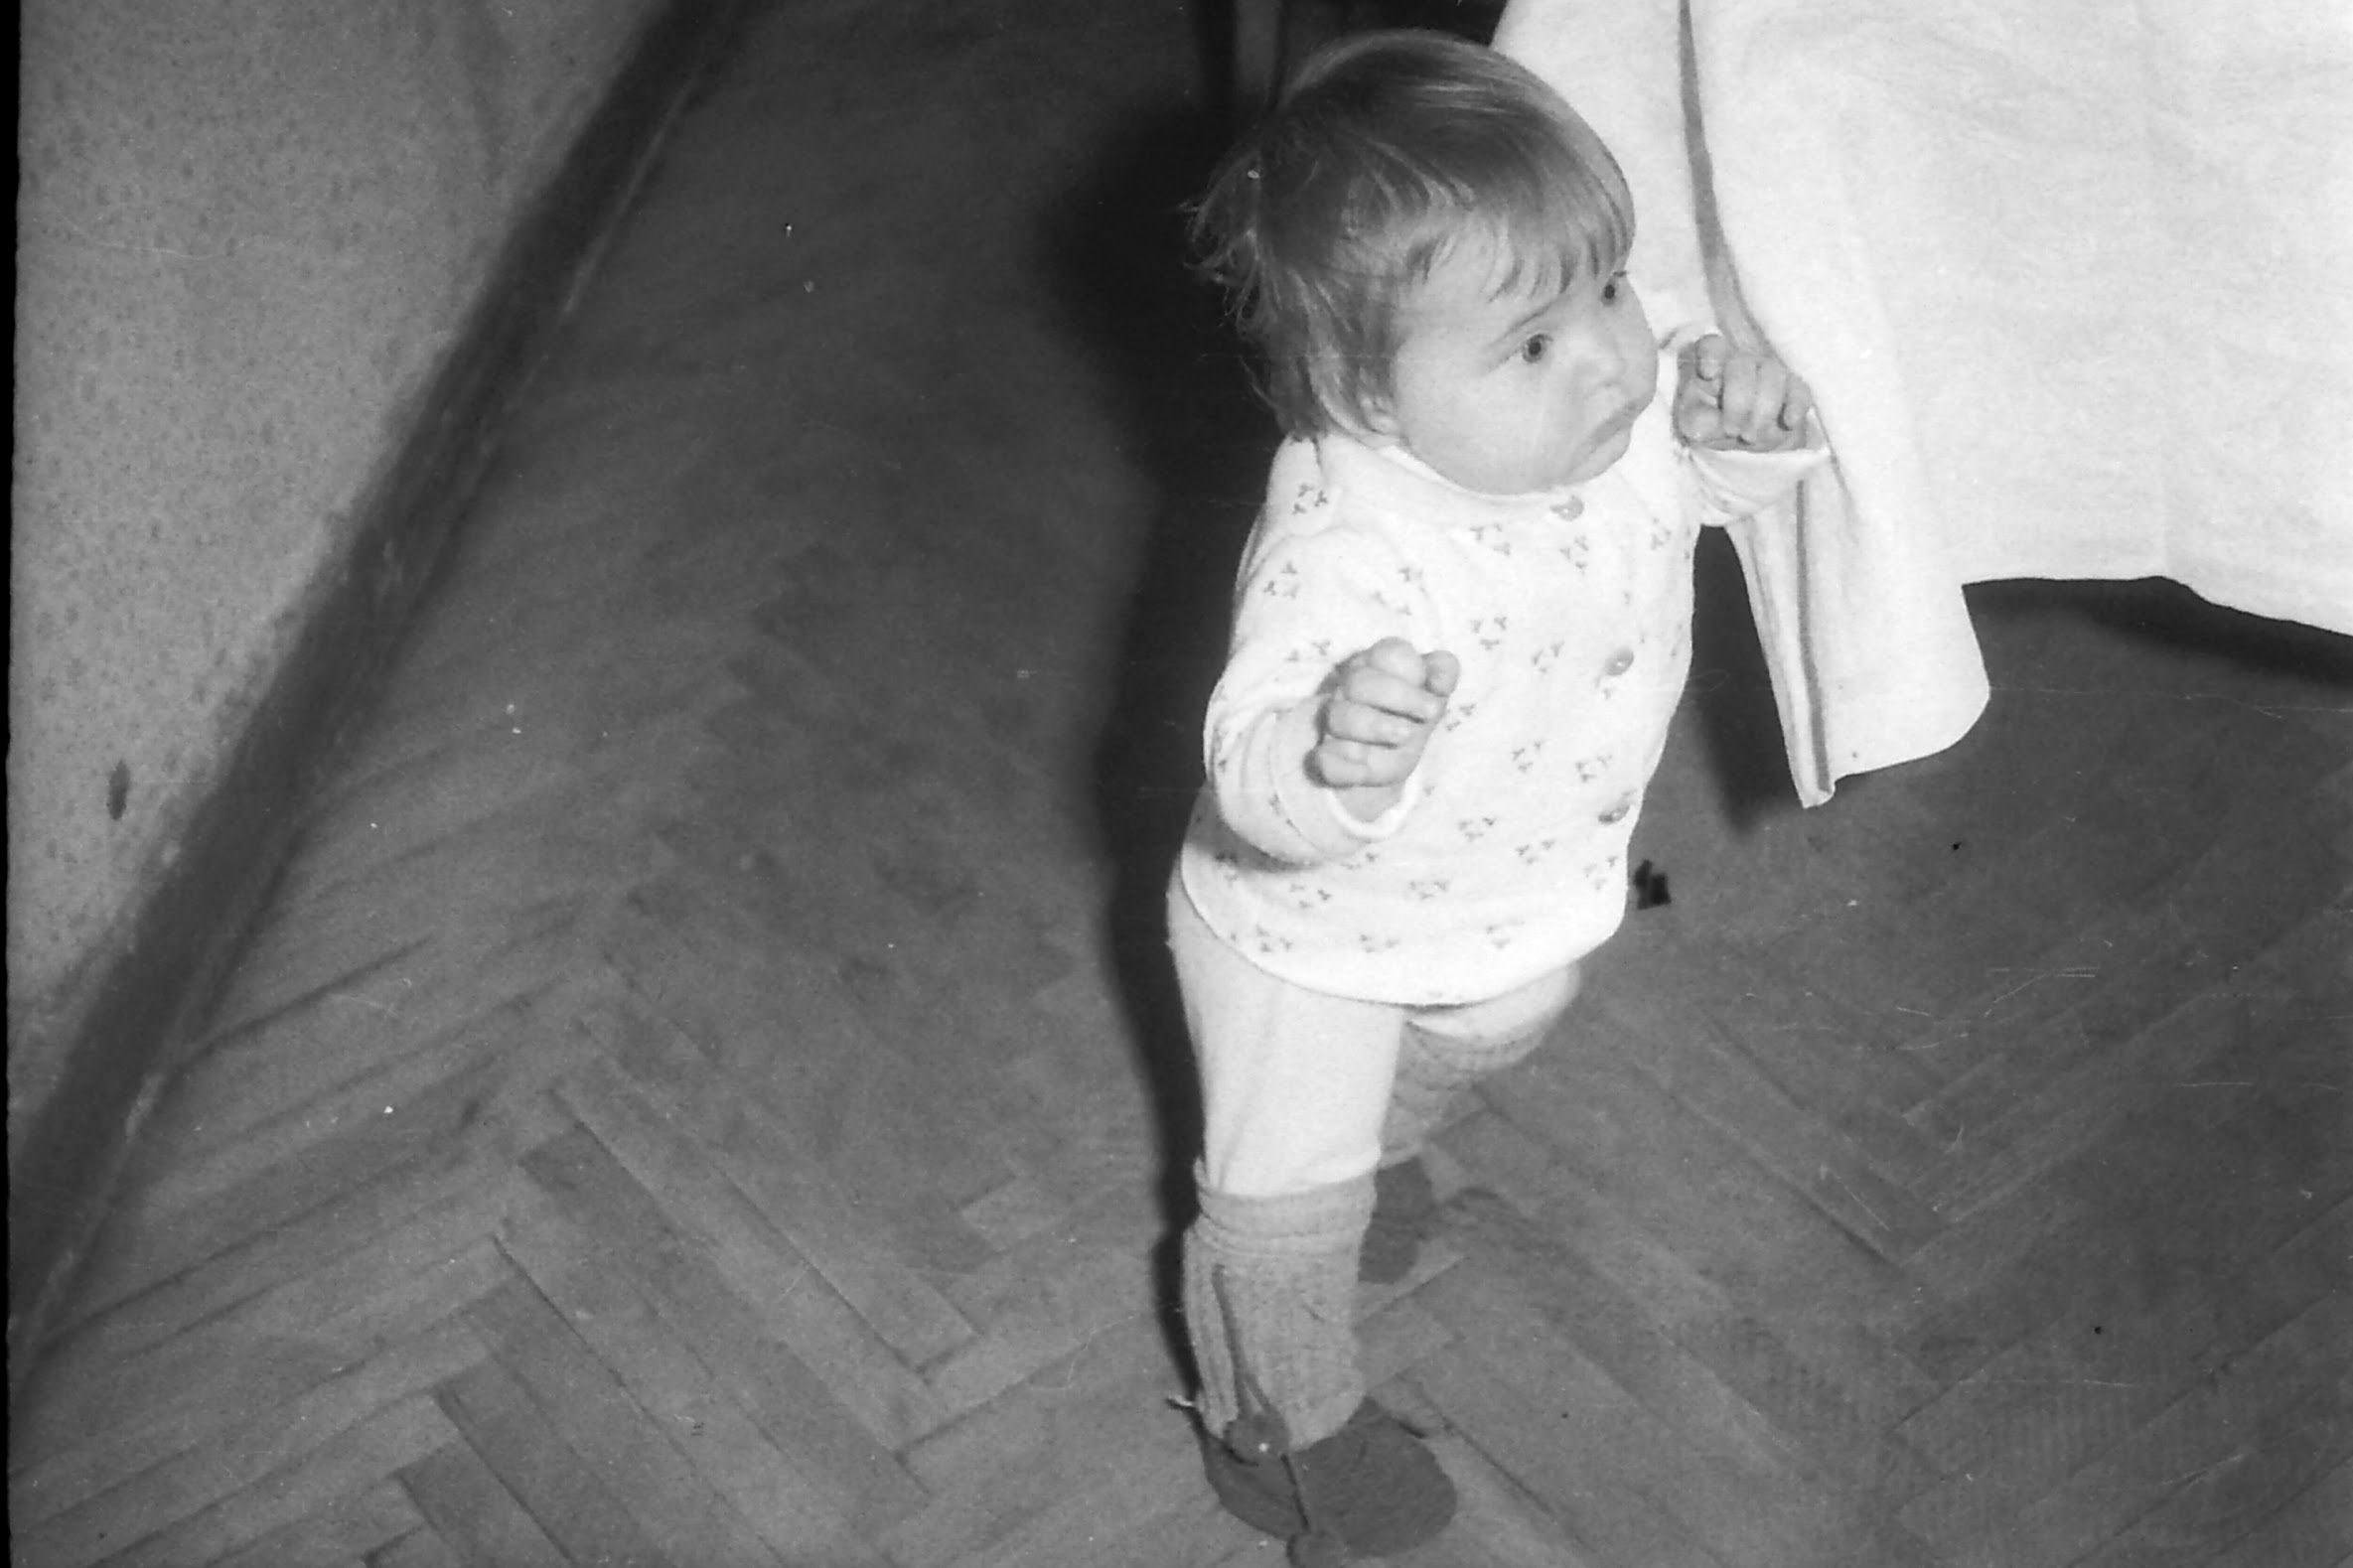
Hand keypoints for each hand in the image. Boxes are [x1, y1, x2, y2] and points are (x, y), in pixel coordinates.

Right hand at [1309, 639, 1460, 812]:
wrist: (1385, 764)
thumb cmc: (1409, 719)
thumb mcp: (1430, 699)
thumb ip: (1441, 678)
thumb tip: (1443, 678)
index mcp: (1377, 667)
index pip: (1389, 652)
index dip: (1413, 669)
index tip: (1436, 698)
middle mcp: (1349, 690)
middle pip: (1360, 681)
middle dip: (1400, 696)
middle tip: (1431, 714)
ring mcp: (1334, 724)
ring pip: (1340, 716)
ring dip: (1375, 725)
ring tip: (1404, 736)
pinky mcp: (1327, 758)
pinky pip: (1325, 759)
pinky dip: (1346, 765)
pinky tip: (1365, 770)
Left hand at [1673, 334, 1813, 450]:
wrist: (1747, 437)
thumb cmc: (1713, 423)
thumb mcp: (1697, 426)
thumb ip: (1698, 423)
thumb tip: (1705, 429)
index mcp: (1713, 364)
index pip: (1712, 346)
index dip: (1710, 355)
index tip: (1707, 374)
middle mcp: (1742, 361)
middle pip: (1741, 364)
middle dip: (1738, 403)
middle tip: (1732, 432)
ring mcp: (1770, 372)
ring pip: (1772, 375)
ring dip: (1763, 410)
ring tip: (1751, 437)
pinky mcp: (1794, 389)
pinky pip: (1800, 390)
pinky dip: (1796, 406)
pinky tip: (1788, 423)